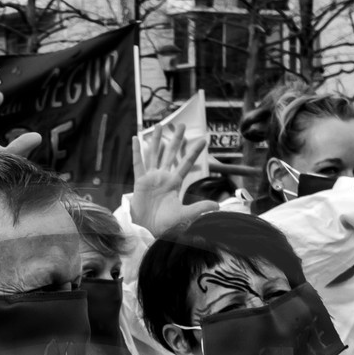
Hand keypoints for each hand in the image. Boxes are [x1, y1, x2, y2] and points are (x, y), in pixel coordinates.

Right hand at [131, 122, 214, 236]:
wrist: (148, 229)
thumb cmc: (165, 224)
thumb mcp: (184, 214)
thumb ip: (199, 208)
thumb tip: (218, 207)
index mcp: (175, 182)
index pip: (186, 163)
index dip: (194, 151)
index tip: (203, 140)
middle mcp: (163, 177)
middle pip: (171, 153)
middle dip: (176, 139)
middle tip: (181, 125)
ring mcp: (151, 178)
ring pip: (154, 154)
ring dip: (156, 140)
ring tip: (159, 125)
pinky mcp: (140, 181)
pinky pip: (138, 163)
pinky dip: (136, 150)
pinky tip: (136, 138)